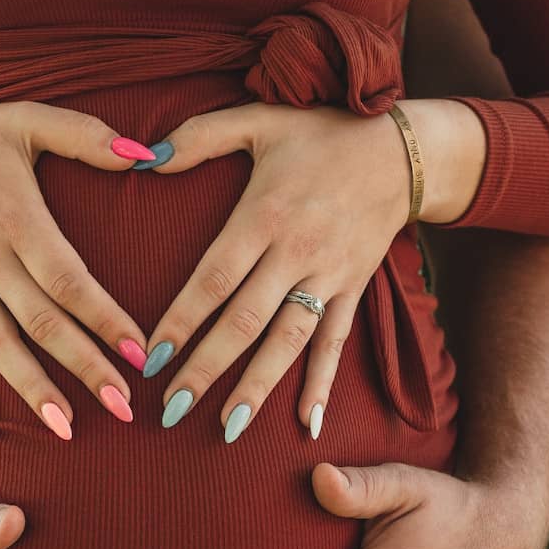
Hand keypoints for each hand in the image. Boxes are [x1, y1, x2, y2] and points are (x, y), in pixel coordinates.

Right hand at [0, 97, 158, 438]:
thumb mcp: (27, 119)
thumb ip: (87, 135)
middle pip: (41, 323)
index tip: (142, 355)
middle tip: (123, 408)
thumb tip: (147, 155)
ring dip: (32, 390)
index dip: (106, 320)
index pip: (69, 281)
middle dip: (84, 368)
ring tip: (67, 429)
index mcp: (16, 217)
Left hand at [138, 102, 412, 439]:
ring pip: (289, 341)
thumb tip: (145, 158)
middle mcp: (296, 251)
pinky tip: (305, 422)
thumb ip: (198, 137)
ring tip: (228, 428)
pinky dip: (321, 383)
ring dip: (258, 387)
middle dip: (207, 368)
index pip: (214, 278)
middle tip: (172, 409)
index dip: (182, 320)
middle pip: (245, 320)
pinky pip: (335, 342)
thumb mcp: (259, 120)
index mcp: (265, 214)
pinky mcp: (353, 289)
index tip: (152, 357)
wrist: (403, 149)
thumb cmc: (321, 132)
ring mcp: (329, 275)